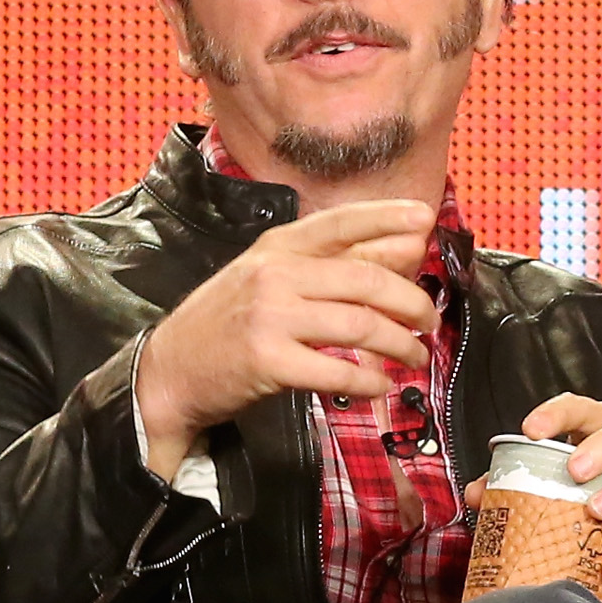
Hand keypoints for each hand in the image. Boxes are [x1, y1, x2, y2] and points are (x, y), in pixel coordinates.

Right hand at [135, 200, 439, 479]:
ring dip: (400, 344)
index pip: (340, 223)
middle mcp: (274, 273)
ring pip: (360, 325)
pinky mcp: (268, 360)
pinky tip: (381, 385)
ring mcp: (270, 316)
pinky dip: (371, 381)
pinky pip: (338, 371)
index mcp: (277, 247)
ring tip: (415, 356)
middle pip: (365, 280)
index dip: (387, 217)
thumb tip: (405, 248)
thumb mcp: (275, 279)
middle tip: (430, 320)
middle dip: (411, 301)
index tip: (425, 218)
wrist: (171, 369)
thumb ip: (335, 263)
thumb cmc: (233, 323)